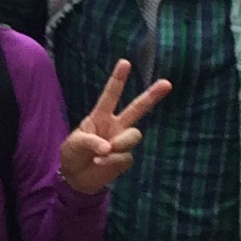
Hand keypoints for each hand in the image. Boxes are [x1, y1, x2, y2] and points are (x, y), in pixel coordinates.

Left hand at [60, 60, 169, 193]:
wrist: (76, 178)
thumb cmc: (73, 153)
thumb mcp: (74, 144)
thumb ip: (91, 142)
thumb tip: (108, 148)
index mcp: (100, 116)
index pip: (110, 95)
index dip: (118, 79)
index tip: (125, 62)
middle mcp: (115, 125)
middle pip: (137, 108)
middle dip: (152, 96)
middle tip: (167, 83)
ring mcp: (122, 141)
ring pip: (134, 135)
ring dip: (119, 144)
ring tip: (102, 154)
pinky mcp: (125, 158)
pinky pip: (126, 156)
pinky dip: (112, 161)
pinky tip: (101, 164)